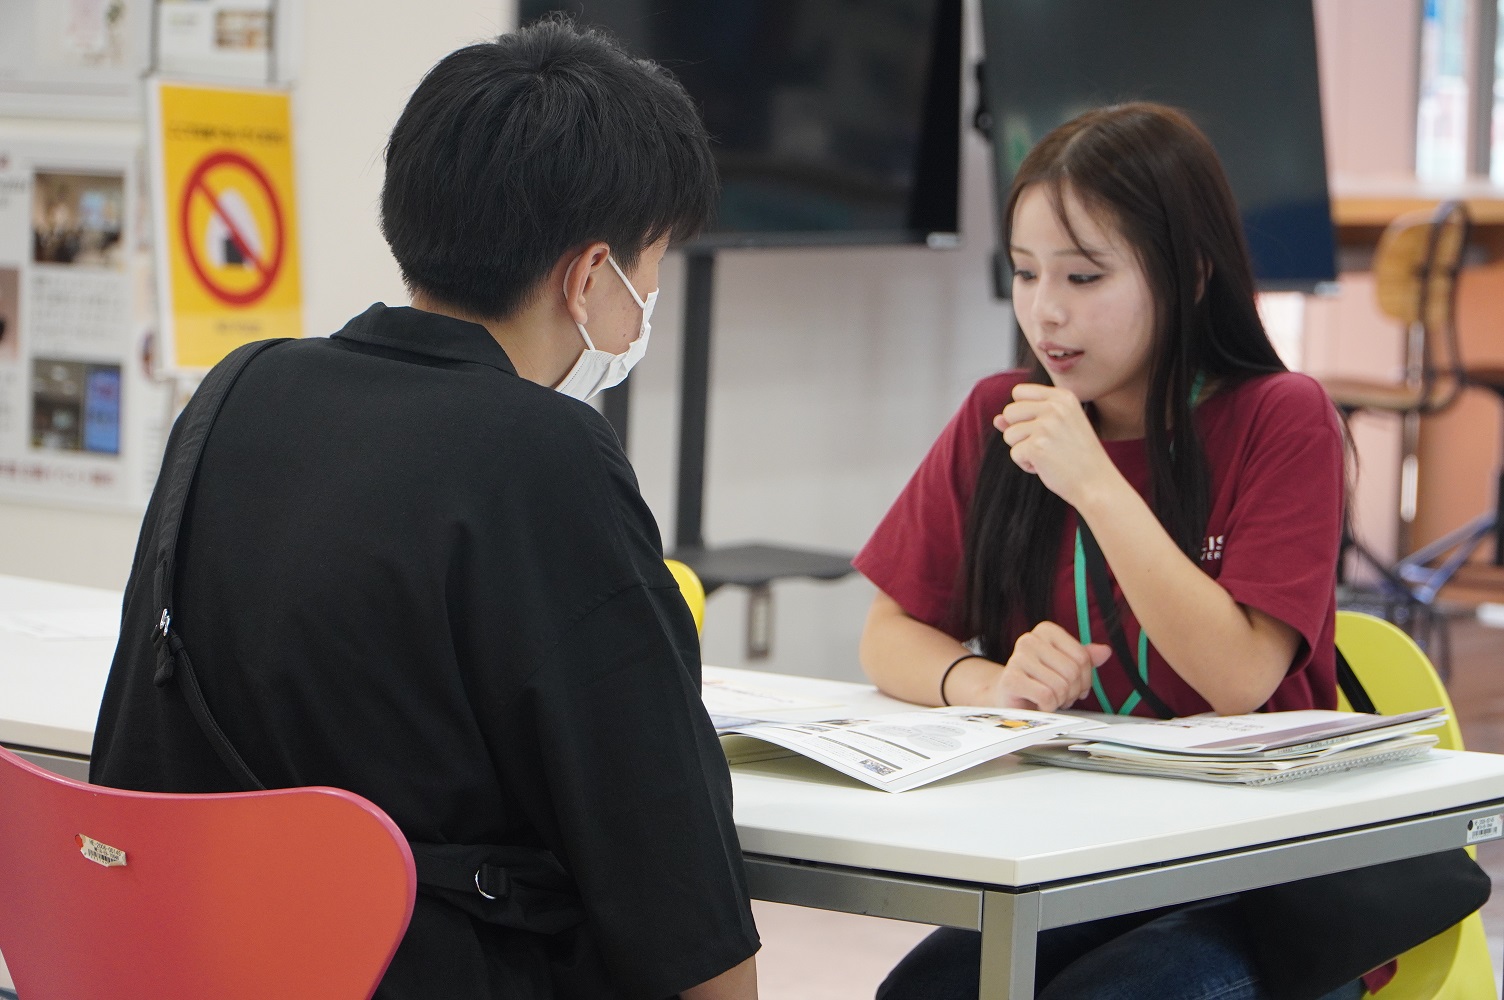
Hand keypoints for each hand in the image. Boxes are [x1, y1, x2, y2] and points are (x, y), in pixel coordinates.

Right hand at [987, 621, 1108, 711]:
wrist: (1008, 698)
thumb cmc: (1039, 681)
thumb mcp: (1065, 667)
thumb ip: (1085, 658)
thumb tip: (1105, 651)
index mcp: (1046, 630)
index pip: (1083, 657)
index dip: (1085, 679)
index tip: (1074, 686)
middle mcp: (1029, 639)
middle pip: (1072, 671)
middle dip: (1072, 692)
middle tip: (1061, 696)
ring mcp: (1017, 658)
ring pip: (1061, 686)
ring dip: (1059, 701)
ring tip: (1048, 699)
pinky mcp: (1011, 679)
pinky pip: (1047, 697)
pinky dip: (1047, 707)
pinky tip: (1038, 704)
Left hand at [996, 383, 1117, 508]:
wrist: (1096, 483)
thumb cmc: (1077, 456)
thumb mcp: (1057, 428)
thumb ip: (1027, 417)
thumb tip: (997, 419)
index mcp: (1062, 397)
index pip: (1019, 392)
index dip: (1022, 413)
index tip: (1042, 427)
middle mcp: (1054, 407)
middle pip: (1010, 412)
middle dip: (1019, 432)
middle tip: (1046, 444)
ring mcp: (1045, 426)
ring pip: (1009, 434)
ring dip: (1023, 449)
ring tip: (1048, 455)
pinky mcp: (1036, 446)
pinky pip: (1014, 454)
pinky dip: (1026, 464)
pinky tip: (1047, 466)